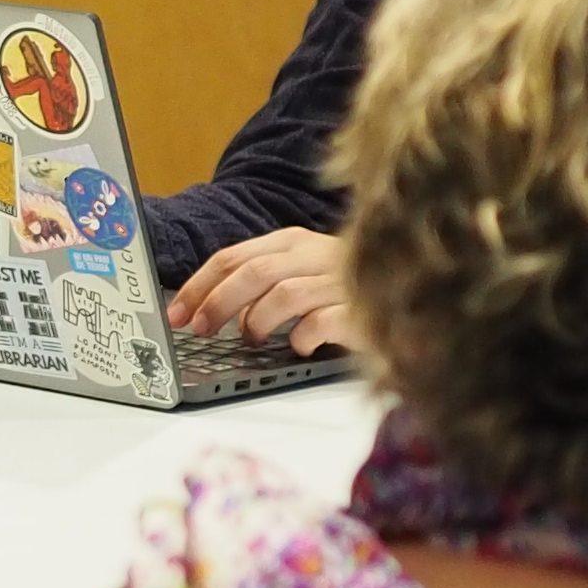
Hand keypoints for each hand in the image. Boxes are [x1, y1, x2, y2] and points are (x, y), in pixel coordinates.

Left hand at [166, 226, 355, 351]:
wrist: (411, 294)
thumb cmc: (344, 289)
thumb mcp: (300, 274)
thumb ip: (262, 283)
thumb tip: (214, 312)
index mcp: (293, 242)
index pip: (232, 256)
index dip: (199, 286)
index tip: (177, 314)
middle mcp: (315, 254)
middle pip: (253, 272)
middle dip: (218, 302)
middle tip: (201, 329)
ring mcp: (341, 279)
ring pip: (283, 293)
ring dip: (258, 320)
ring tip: (253, 340)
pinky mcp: (363, 309)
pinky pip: (322, 321)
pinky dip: (303, 336)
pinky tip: (301, 345)